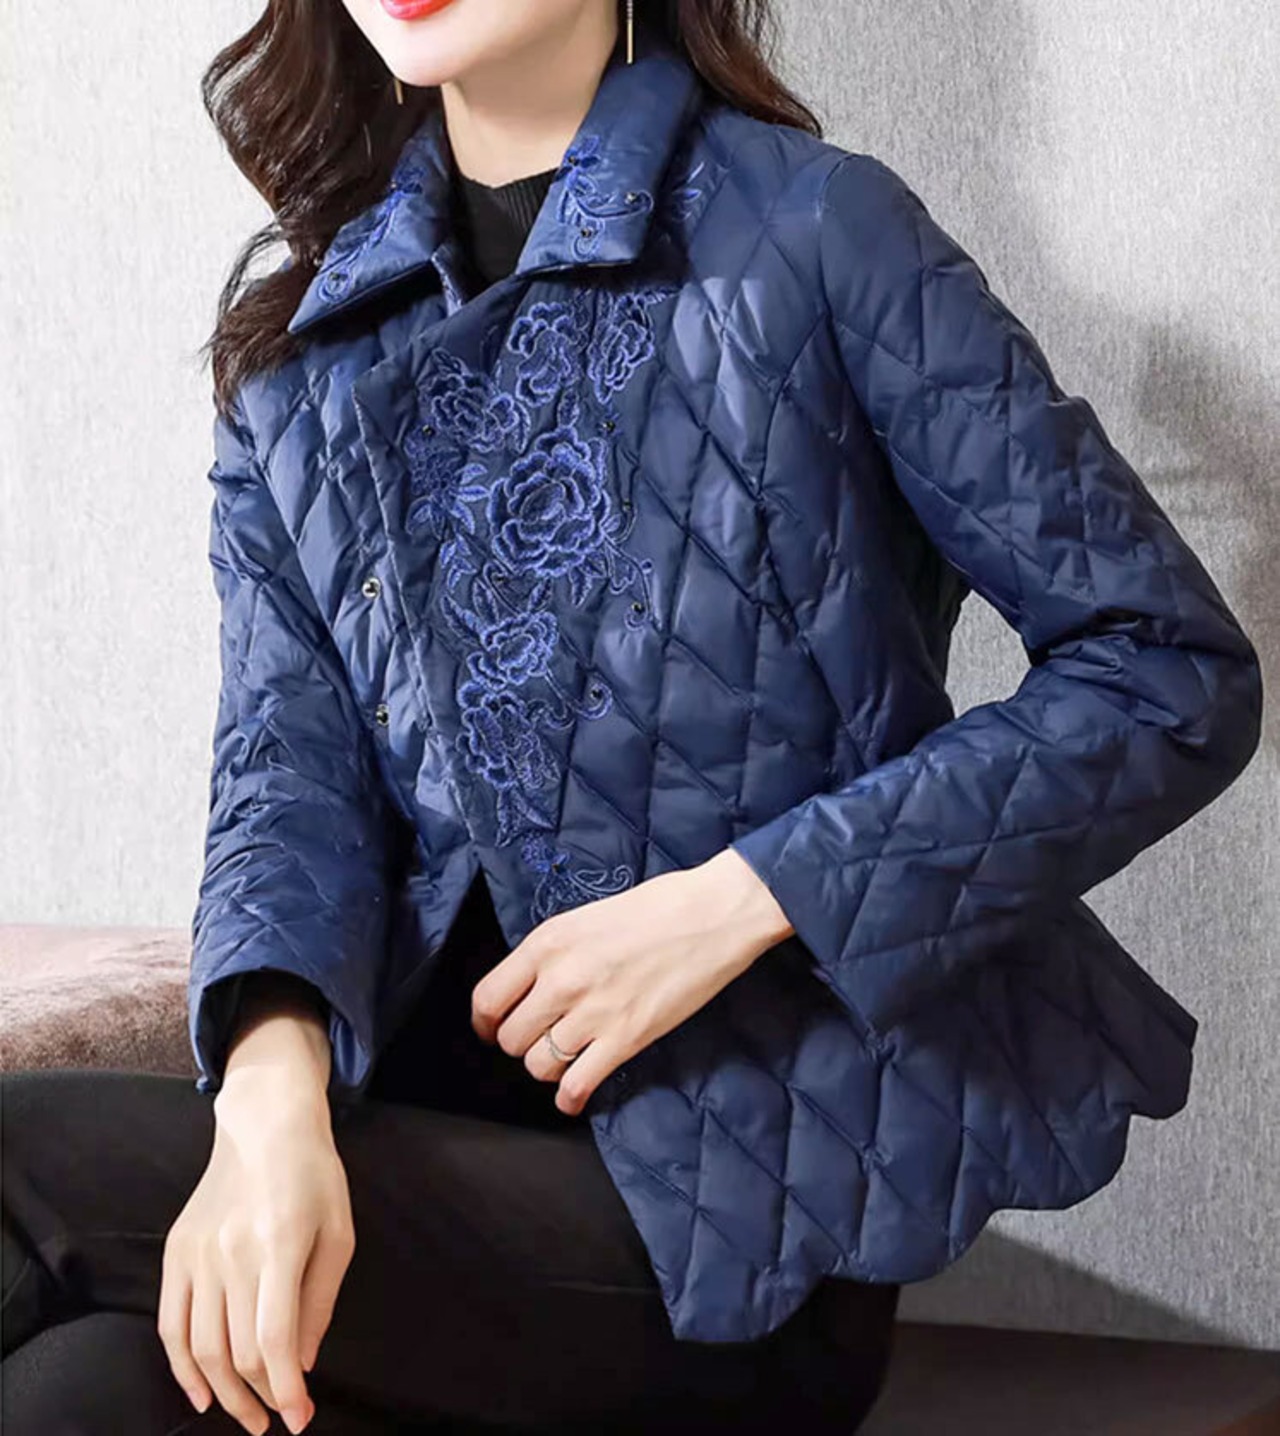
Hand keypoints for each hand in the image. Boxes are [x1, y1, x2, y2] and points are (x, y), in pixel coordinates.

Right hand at [158, 1005, 351, 1434]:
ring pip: (201, 1347)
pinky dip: (181, 1367)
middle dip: (260, 1396)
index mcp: (280, 1246)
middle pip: (236, 1351)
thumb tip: (303, 1363)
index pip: (272, 1339)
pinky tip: (201, 1395)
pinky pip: (170, 1324)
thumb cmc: (314, 1175)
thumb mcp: (339, 1233)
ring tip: (248, 1415)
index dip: (286, 1390)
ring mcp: (198, 1253)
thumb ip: (320, 1301)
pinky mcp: (176, 1251)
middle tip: (278, 1418)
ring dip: (224, 1393)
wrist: (265, 1124)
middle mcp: (232, 1253)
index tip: (299, 1421)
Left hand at [470, 846, 794, 1115]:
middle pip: (511, 1038)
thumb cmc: (657, 907)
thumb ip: (553, 953)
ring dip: (548, 1068)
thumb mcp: (586, 918)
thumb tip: (532, 987)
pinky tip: (574, 1095)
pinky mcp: (626, 1038)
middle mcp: (561, 979)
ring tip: (566, 1059)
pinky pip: (577, 1085)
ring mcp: (593, 1012)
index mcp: (547, 943)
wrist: (712, 914)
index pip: (488, 999)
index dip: (486, 1023)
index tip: (493, 1029)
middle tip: (542, 1039)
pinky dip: (570, 1097)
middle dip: (522, 1044)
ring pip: (539, 1065)